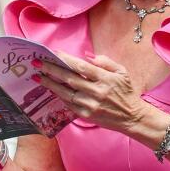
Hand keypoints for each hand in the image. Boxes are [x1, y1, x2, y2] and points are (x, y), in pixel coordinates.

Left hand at [34, 52, 149, 133]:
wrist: (132, 117)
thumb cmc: (125, 92)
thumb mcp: (121, 72)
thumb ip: (105, 62)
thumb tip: (86, 56)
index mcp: (105, 79)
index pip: (81, 67)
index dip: (65, 59)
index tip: (53, 53)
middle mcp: (96, 92)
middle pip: (69, 78)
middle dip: (51, 70)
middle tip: (37, 63)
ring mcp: (90, 105)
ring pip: (65, 92)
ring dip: (50, 84)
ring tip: (38, 76)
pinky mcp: (86, 115)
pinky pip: (68, 103)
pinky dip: (59, 95)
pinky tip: (50, 89)